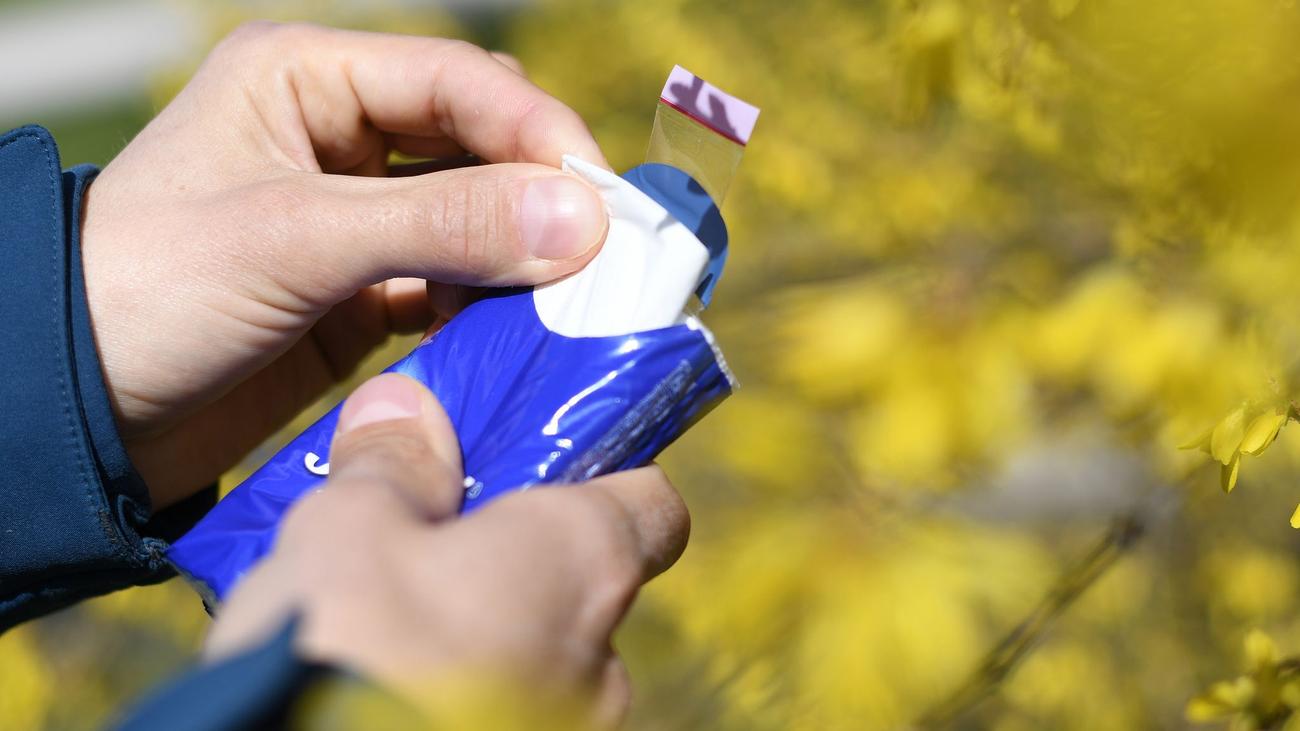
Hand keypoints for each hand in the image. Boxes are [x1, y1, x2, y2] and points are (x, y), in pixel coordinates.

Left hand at [81, 23, 610, 508]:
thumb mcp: (296, 240)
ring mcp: (354, 218)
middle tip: (607, 255)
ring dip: (523, 254)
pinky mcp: (361, 292)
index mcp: (306, 79)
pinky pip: (452, 283)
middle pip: (479, 145)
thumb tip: (584, 220)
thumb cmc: (148, 293)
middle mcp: (338, 137)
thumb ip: (442, 223)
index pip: (458, 83)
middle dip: (542, 194)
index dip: (539, 133)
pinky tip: (517, 333)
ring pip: (474, 217)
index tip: (604, 200)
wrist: (74, 412)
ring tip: (574, 301)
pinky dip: (490, 306)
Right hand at [204, 373, 689, 723]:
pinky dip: (463, 688)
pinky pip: (506, 710)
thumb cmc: (347, 646)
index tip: (542, 467)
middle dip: (512, 565)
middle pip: (580, 586)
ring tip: (386, 627)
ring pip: (539, 659)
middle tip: (427, 548)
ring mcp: (569, 727)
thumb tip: (403, 406)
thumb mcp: (349, 527)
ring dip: (482, 635)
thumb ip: (392, 465)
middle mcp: (600, 656)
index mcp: (585, 564)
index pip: (652, 507)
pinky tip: (384, 680)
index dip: (603, 478)